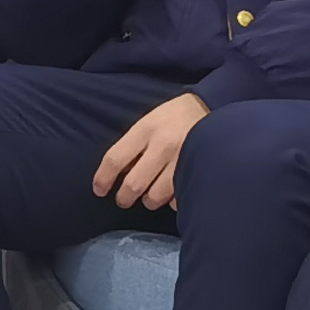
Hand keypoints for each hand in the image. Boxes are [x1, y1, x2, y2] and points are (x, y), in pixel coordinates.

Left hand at [91, 90, 209, 209]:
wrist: (210, 108)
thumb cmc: (172, 117)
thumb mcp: (147, 122)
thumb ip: (133, 146)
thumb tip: (119, 174)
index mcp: (145, 129)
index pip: (115, 159)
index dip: (103, 178)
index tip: (99, 190)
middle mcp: (162, 146)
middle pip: (134, 184)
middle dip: (124, 197)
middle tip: (123, 199)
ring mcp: (182, 161)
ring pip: (155, 196)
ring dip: (148, 200)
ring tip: (148, 196)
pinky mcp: (198, 173)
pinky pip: (178, 199)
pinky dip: (171, 201)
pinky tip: (170, 193)